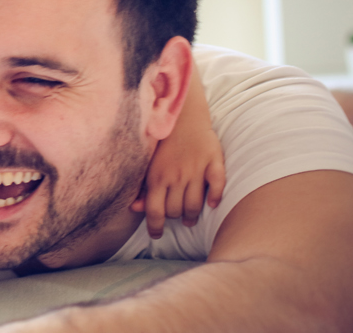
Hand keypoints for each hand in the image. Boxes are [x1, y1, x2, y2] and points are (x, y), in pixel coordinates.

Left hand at [132, 119, 226, 239]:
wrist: (183, 117)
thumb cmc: (163, 145)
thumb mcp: (148, 166)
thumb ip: (143, 188)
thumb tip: (135, 209)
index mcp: (156, 177)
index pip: (155, 211)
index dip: (155, 228)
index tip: (156, 235)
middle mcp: (176, 176)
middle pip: (176, 210)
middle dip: (174, 218)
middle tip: (176, 217)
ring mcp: (196, 169)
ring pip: (195, 204)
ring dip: (192, 215)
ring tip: (190, 218)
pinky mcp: (213, 161)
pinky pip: (217, 183)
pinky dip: (215, 196)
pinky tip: (212, 203)